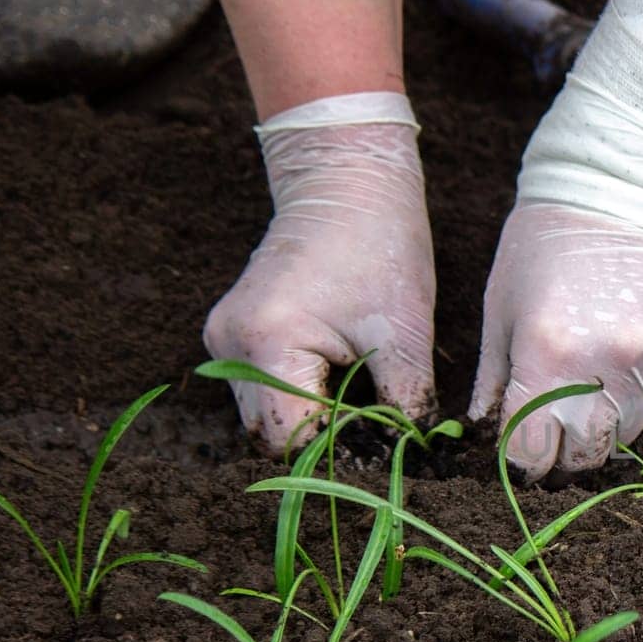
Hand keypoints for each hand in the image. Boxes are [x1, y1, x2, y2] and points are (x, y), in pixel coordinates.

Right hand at [204, 101, 435, 454]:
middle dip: (325, 446)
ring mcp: (223, 339)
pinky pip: (262, 391)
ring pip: (263, 418)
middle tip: (378, 441)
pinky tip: (340, 390)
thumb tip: (418, 459)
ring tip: (362, 413)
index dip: (340, 456)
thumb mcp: (405, 333)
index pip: (294, 436)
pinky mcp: (232, 334)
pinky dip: (299, 401)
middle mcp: (229, 344)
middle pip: (271, 435)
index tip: (384, 458)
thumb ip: (407, 404)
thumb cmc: (380, 246)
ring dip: (310, 425)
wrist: (347, 182)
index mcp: (267, 341)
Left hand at [468, 201, 642, 478]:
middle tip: (555, 426)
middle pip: (583, 457)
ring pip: (624, 435)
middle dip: (563, 451)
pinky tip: (623, 356)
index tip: (520, 448)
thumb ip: (494, 379)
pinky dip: (637, 396)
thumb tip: (485, 431)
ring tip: (590, 379)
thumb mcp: (502, 307)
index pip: (532, 452)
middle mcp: (604, 368)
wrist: (621, 190)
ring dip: (602, 423)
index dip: (522, 458)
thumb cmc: (545, 245)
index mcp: (547, 356)